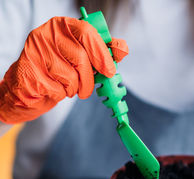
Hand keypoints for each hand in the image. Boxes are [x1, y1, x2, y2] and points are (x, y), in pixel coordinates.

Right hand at [0, 17, 128, 123]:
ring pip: (71, 75)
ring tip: (67, 86)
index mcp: (62, 26)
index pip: (87, 32)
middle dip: (90, 77)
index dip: (102, 53)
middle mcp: (47, 34)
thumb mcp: (79, 57)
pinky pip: (58, 88)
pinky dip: (62, 94)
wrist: (27, 87)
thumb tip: (122, 50)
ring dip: (75, 88)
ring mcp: (36, 52)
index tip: (110, 70)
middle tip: (91, 87)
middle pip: (81, 56)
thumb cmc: (58, 70)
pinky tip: (53, 88)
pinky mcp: (30, 72)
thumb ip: (100, 52)